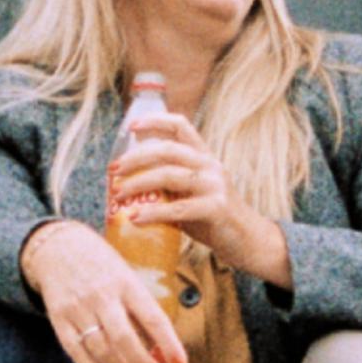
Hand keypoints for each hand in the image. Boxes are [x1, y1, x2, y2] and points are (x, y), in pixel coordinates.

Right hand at [20, 220, 187, 362]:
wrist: (56, 246)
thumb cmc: (100, 263)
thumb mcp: (126, 275)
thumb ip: (141, 308)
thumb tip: (160, 348)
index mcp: (126, 282)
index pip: (153, 318)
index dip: (169, 344)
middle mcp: (102, 296)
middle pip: (125, 340)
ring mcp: (78, 308)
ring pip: (102, 350)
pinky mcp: (59, 319)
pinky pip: (76, 352)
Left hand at [104, 106, 292, 285]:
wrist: (248, 241)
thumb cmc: (212, 218)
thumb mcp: (190, 195)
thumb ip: (168, 185)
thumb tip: (127, 184)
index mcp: (204, 157)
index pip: (181, 126)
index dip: (156, 121)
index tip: (132, 127)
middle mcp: (210, 166)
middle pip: (167, 149)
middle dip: (136, 158)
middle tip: (114, 171)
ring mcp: (215, 185)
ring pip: (169, 175)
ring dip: (138, 184)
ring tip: (117, 196)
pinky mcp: (216, 208)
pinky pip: (178, 208)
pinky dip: (153, 213)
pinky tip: (135, 218)